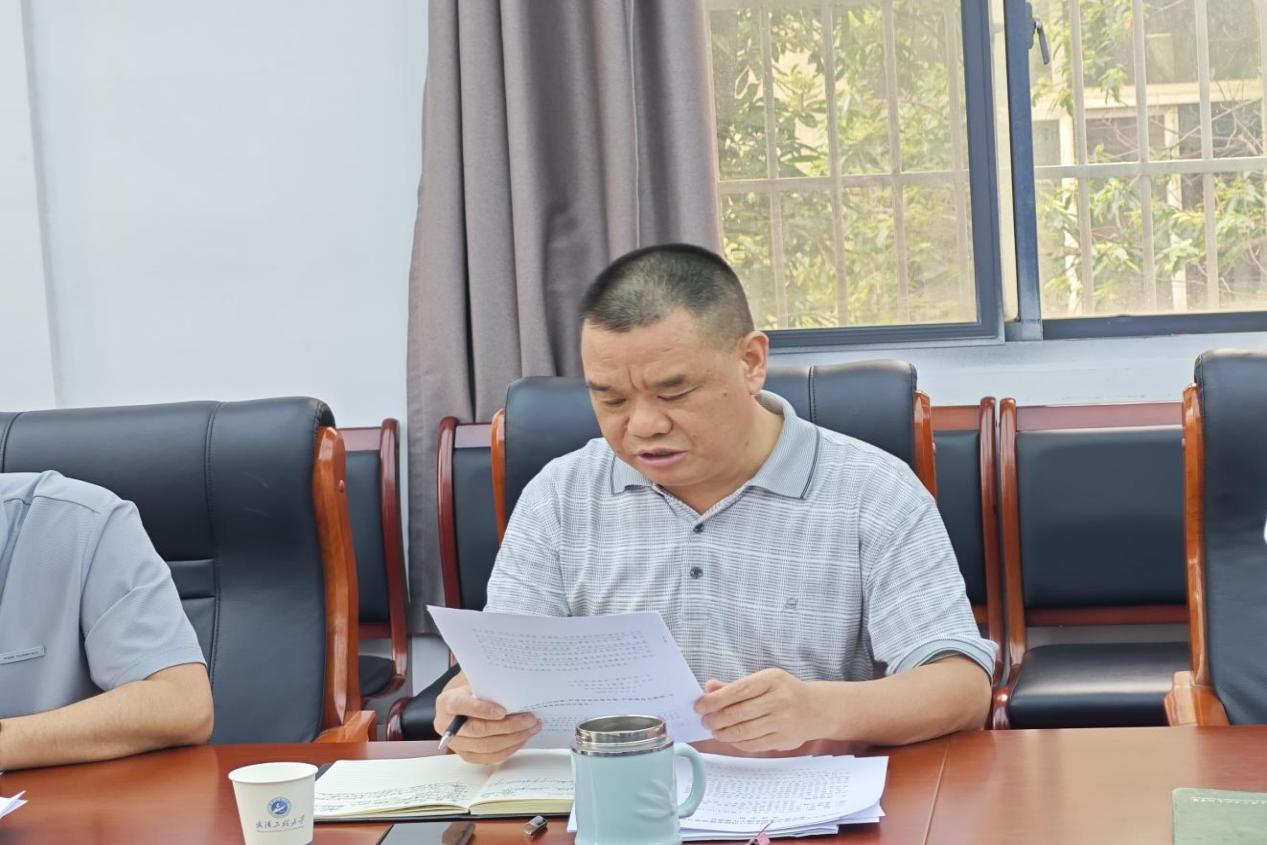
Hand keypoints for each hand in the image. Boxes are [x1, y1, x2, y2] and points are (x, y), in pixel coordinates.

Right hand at [433, 684, 539, 764]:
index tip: (503, 710)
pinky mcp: (467, 755)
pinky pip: (490, 757)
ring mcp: (457, 743)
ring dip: (513, 739)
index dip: (482, 709)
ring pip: (486, 747)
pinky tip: (521, 739)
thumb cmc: (472, 692)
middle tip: (528, 719)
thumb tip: (514, 689)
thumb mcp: (477, 682)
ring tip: (530, 729)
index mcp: (447, 702)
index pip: (461, 706)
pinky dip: (508, 749)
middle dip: (507, 726)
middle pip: (478, 730)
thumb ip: (489, 686)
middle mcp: (447, 725)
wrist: (462, 705)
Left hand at [694, 668, 826, 752]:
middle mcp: (779, 699)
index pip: (738, 690)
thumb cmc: (783, 692)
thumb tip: (708, 687)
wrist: (816, 709)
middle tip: (705, 721)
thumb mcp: (763, 681)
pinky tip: (730, 738)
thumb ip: (735, 686)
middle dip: (716, 719)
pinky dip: (737, 743)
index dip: (715, 700)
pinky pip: (754, 744)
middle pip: (739, 713)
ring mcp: (783, 721)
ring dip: (724, 733)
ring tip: (715, 731)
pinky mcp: (784, 739)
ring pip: (744, 731)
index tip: (699, 706)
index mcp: (771, 679)